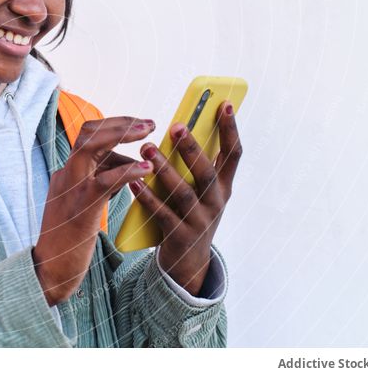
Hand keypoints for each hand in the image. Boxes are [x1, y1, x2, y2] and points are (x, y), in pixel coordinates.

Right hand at [33, 117, 156, 305]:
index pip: (88, 136)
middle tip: (148, 123)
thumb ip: (104, 181)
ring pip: (89, 147)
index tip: (139, 124)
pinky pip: (104, 181)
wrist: (50, 271)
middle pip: (87, 133)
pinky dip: (127, 170)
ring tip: (148, 132)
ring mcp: (71, 189)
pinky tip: (145, 168)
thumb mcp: (86, 203)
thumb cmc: (71, 240)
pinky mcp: (81, 208)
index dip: (114, 125)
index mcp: (67, 174)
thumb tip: (131, 164)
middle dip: (119, 123)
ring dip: (120, 134)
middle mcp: (66, 175)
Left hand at [129, 101, 241, 295]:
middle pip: (207, 172)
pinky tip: (133, 182)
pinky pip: (162, 214)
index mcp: (224, 186)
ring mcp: (200, 221)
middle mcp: (216, 202)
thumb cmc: (191, 214)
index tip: (226, 104)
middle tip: (176, 126)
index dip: (231, 130)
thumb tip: (184, 127)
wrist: (188, 264)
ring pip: (183, 193)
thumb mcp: (201, 191)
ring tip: (147, 149)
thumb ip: (196, 164)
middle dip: (192, 148)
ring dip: (164, 170)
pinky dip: (147, 197)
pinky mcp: (180, 236)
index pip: (233, 154)